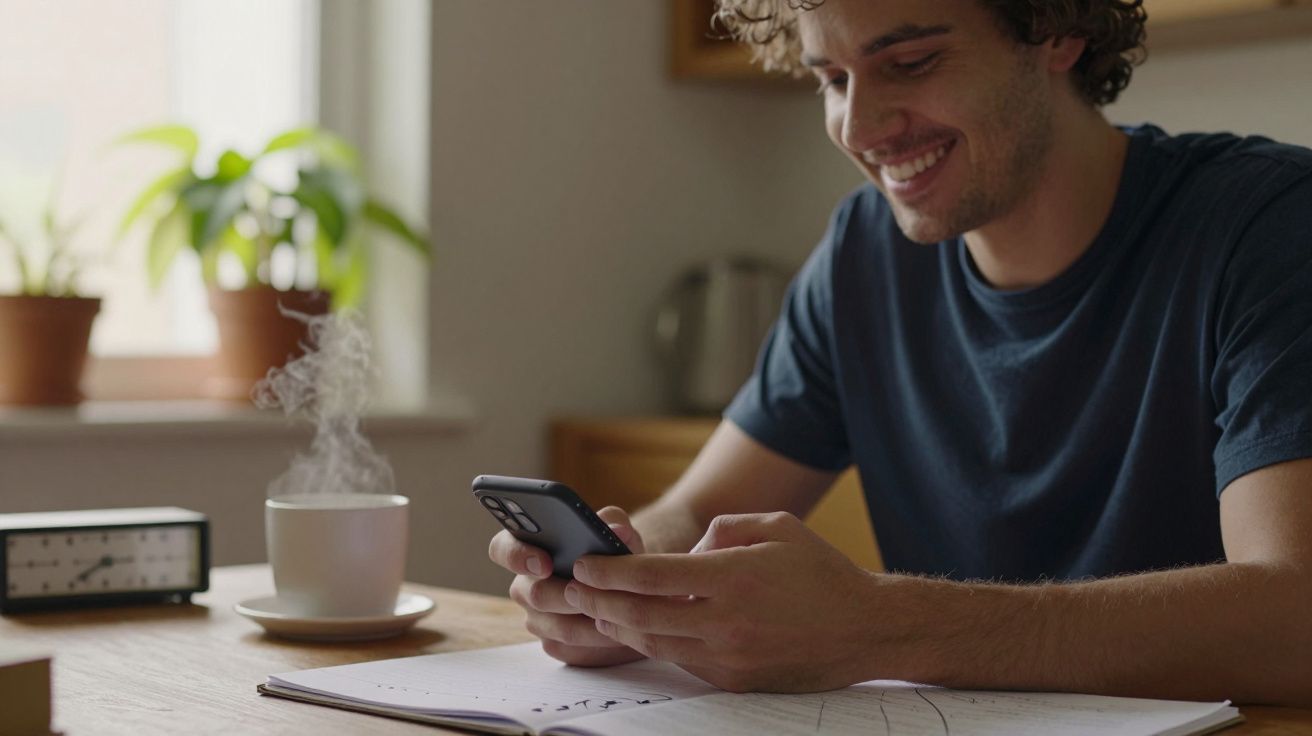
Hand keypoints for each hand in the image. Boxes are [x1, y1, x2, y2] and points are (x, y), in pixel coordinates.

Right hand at [488, 506, 647, 666]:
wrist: (631, 595)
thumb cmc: (616, 556)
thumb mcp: (617, 533)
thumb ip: (613, 524)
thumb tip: (617, 529)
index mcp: (530, 548)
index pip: (502, 548)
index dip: (518, 556)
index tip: (545, 563)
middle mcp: (525, 585)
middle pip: (534, 593)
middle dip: (567, 594)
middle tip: (596, 593)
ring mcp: (536, 617)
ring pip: (555, 626)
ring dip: (589, 621)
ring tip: (617, 613)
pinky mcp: (552, 644)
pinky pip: (568, 647)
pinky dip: (594, 642)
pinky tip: (615, 632)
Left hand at [566, 512, 879, 691]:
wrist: (865, 629)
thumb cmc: (820, 570)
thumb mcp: (776, 526)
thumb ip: (723, 529)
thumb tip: (689, 549)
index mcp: (734, 575)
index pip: (653, 575)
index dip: (611, 570)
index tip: (585, 563)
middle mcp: (727, 620)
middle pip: (642, 615)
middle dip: (600, 601)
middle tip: (573, 587)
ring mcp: (730, 655)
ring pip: (656, 643)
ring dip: (619, 627)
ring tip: (596, 609)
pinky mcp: (735, 680)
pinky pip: (681, 661)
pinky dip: (654, 644)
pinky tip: (638, 629)